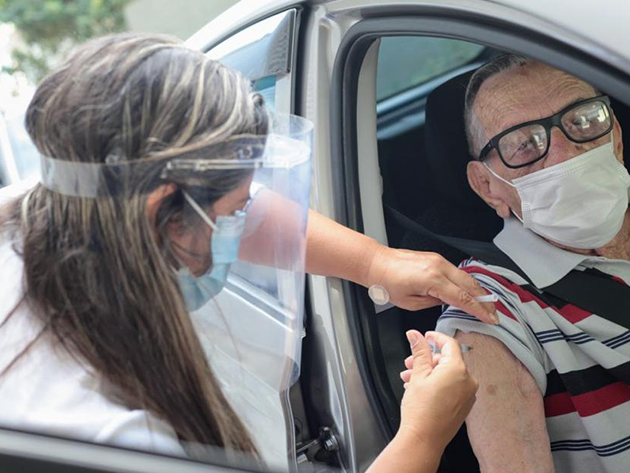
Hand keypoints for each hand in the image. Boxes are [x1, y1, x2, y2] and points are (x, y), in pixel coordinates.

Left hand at [366, 246, 497, 322]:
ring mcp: (438, 260)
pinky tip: (470, 290)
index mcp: (432, 280)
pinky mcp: (436, 258)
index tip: (490, 318)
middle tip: (494, 313)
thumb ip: (432, 304)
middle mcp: (438, 267)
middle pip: (470, 285)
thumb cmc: (387, 283)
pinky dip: (466, 282)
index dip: (479, 310)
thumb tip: (445, 302)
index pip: (463, 298)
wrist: (377, 263)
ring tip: (486, 304)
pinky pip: (456, 271)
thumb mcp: (409, 303)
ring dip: (478, 290)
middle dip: (485, 300)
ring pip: (465, 276)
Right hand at [397, 330, 477, 451]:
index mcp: (458, 370)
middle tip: (410, 363)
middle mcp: (468, 381)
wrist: (423, 440)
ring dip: (429, 373)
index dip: (435, 337)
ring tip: (410, 379)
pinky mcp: (464, 405)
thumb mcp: (417, 374)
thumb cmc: (421, 411)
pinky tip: (420, 388)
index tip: (425, 336)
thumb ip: (419, 350)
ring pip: (447, 374)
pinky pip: (451, 387)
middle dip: (426, 360)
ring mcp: (468, 394)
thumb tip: (415, 335)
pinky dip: (437, 384)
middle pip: (446, 360)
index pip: (449, 344)